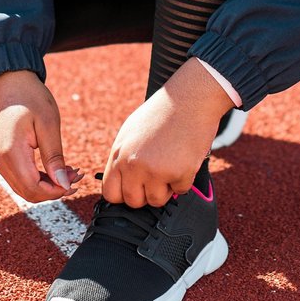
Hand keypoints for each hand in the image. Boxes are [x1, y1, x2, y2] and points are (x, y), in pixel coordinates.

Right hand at [0, 70, 82, 201]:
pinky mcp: (2, 157)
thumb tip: (64, 185)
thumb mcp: (48, 124)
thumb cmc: (30, 97)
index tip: (76, 180)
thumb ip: (54, 157)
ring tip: (70, 170)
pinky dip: (39, 178)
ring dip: (48, 185)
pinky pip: (21, 177)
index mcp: (11, 153)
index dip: (56, 191)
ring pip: (24, 188)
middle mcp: (0, 161)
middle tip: (77, 175)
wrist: (9, 81)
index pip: (33, 188)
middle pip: (28, 193)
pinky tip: (57, 167)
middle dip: (54, 190)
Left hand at [102, 58, 234, 207]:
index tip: (135, 188)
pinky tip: (184, 158)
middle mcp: (134, 165)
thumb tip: (120, 182)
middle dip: (146, 194)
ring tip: (171, 165)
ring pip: (157, 201)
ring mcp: (156, 171)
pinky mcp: (179, 173)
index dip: (123, 194)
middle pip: (134, 202)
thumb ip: (122, 158)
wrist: (189, 99)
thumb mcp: (130, 132)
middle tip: (157, 177)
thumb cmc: (161, 113)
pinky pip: (180, 191)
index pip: (110, 193)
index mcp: (119, 154)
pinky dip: (185, 179)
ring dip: (166, 188)